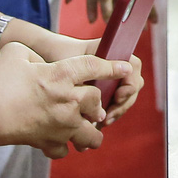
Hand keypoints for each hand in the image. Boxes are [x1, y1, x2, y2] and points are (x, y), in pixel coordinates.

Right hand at [0, 47, 124, 154]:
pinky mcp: (49, 143)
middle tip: (90, 104)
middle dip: (95, 103)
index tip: (125, 67)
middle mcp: (67, 101)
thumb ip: (33, 54)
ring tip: (84, 130)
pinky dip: (61, 146)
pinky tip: (55, 141)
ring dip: (90, 132)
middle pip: (96, 102)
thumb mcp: (15, 54)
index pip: (95, 67)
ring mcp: (61, 125)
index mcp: (61, 75)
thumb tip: (38, 60)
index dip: (112, 66)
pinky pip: (64, 150)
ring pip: (91, 134)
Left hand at [24, 39, 145, 125]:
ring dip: (116, 112)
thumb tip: (118, 75)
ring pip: (124, 99)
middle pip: (133, 87)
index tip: (117, 96)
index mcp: (112, 52)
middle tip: (108, 117)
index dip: (130, 84)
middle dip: (123, 104)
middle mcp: (115, 65)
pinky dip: (108, 116)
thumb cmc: (58, 56)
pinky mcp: (104, 93)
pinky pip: (114, 106)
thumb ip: (95, 67)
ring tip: (102, 123)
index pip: (133, 67)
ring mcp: (111, 79)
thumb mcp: (74, 63)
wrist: (43, 59)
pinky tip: (97, 125)